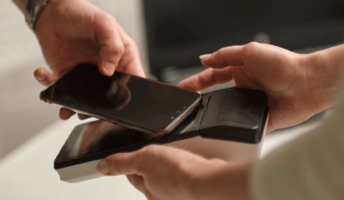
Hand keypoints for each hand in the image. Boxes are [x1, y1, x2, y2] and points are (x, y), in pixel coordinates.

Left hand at [32, 0, 144, 119]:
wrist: (54, 11)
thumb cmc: (83, 14)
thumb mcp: (105, 24)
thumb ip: (113, 46)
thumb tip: (109, 70)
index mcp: (123, 59)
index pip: (134, 81)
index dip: (130, 94)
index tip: (120, 100)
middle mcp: (106, 70)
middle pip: (110, 97)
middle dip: (100, 108)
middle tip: (89, 111)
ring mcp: (86, 76)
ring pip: (85, 100)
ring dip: (74, 106)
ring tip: (67, 107)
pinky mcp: (67, 76)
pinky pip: (60, 88)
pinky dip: (50, 86)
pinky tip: (44, 74)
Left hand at [97, 145, 251, 199]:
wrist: (207, 179)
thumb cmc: (177, 172)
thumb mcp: (143, 159)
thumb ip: (122, 162)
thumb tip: (102, 166)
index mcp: (145, 189)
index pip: (131, 174)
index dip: (131, 161)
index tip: (135, 153)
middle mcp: (160, 194)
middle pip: (149, 175)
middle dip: (152, 161)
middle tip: (159, 150)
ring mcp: (176, 190)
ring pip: (166, 173)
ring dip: (169, 162)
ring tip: (174, 154)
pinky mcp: (190, 184)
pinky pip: (182, 173)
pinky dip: (183, 165)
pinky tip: (186, 160)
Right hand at [178, 42, 338, 131]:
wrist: (307, 84)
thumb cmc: (284, 64)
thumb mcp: (250, 52)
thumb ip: (225, 56)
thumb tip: (204, 59)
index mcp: (240, 71)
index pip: (212, 76)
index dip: (196, 82)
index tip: (182, 88)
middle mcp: (244, 87)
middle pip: (216, 95)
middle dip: (199, 99)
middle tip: (184, 105)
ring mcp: (250, 104)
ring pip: (226, 111)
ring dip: (214, 113)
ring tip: (199, 115)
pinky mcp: (259, 119)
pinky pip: (242, 125)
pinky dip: (233, 127)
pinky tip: (222, 127)